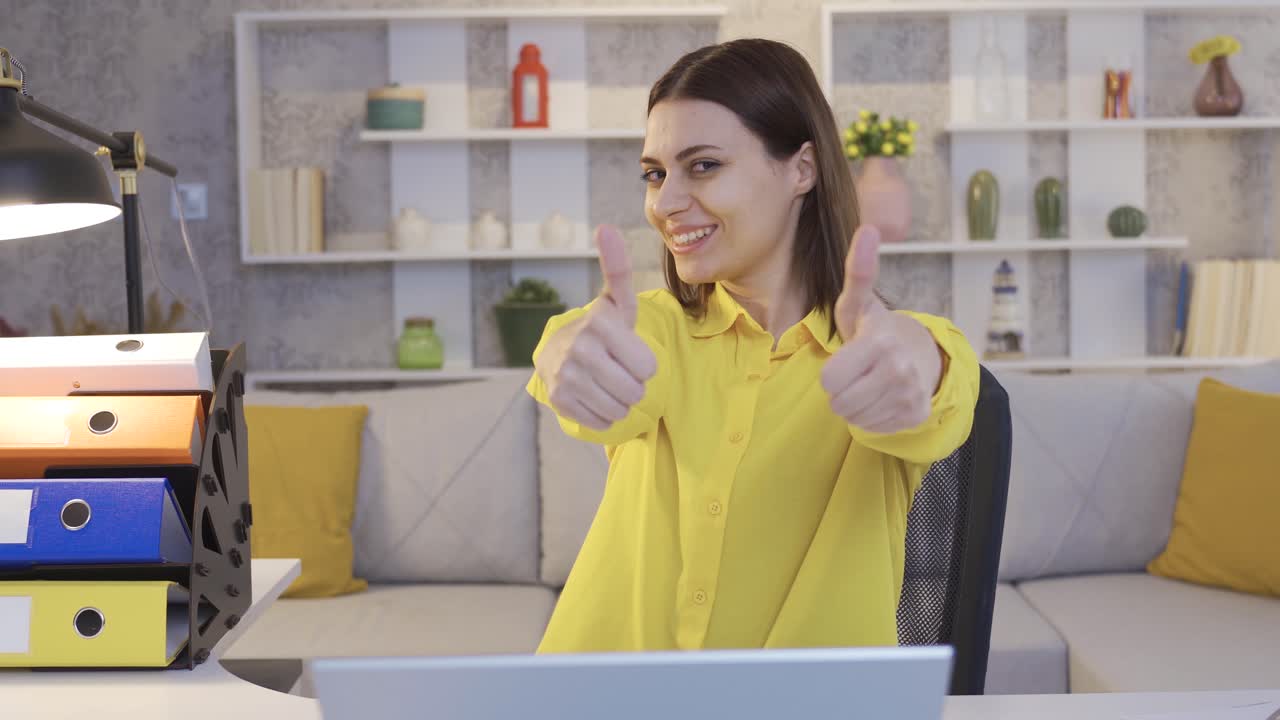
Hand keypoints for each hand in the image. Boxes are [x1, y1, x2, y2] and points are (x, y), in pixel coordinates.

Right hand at [534, 224, 657, 430]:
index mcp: (600, 324)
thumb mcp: (616, 302)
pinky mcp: (558, 400)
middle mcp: (579, 349)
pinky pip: (601, 421)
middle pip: (635, 391)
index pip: (648, 368)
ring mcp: (566, 377)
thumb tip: (607, 228)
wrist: (557, 353)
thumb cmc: (601, 328)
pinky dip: (602, 413)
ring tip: (606, 381)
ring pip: (619, 408)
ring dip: (619, 400)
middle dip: (632, 384)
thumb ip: (618, 268)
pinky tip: (592, 394)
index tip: (627, 352)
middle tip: (617, 369)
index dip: (643, 363)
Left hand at [820, 225, 943, 433]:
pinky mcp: (916, 414)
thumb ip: (858, 271)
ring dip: (855, 404)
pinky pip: (872, 428)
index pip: (829, 380)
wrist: (919, 353)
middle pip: (839, 402)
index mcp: (879, 342)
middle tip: (855, 373)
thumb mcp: (859, 303)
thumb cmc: (875, 329)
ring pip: (854, 417)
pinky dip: (872, 417)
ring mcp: (910, 394)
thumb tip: (868, 228)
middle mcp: (898, 369)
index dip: (830, 373)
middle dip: (841, 390)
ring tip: (868, 384)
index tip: (845, 358)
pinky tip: (882, 397)